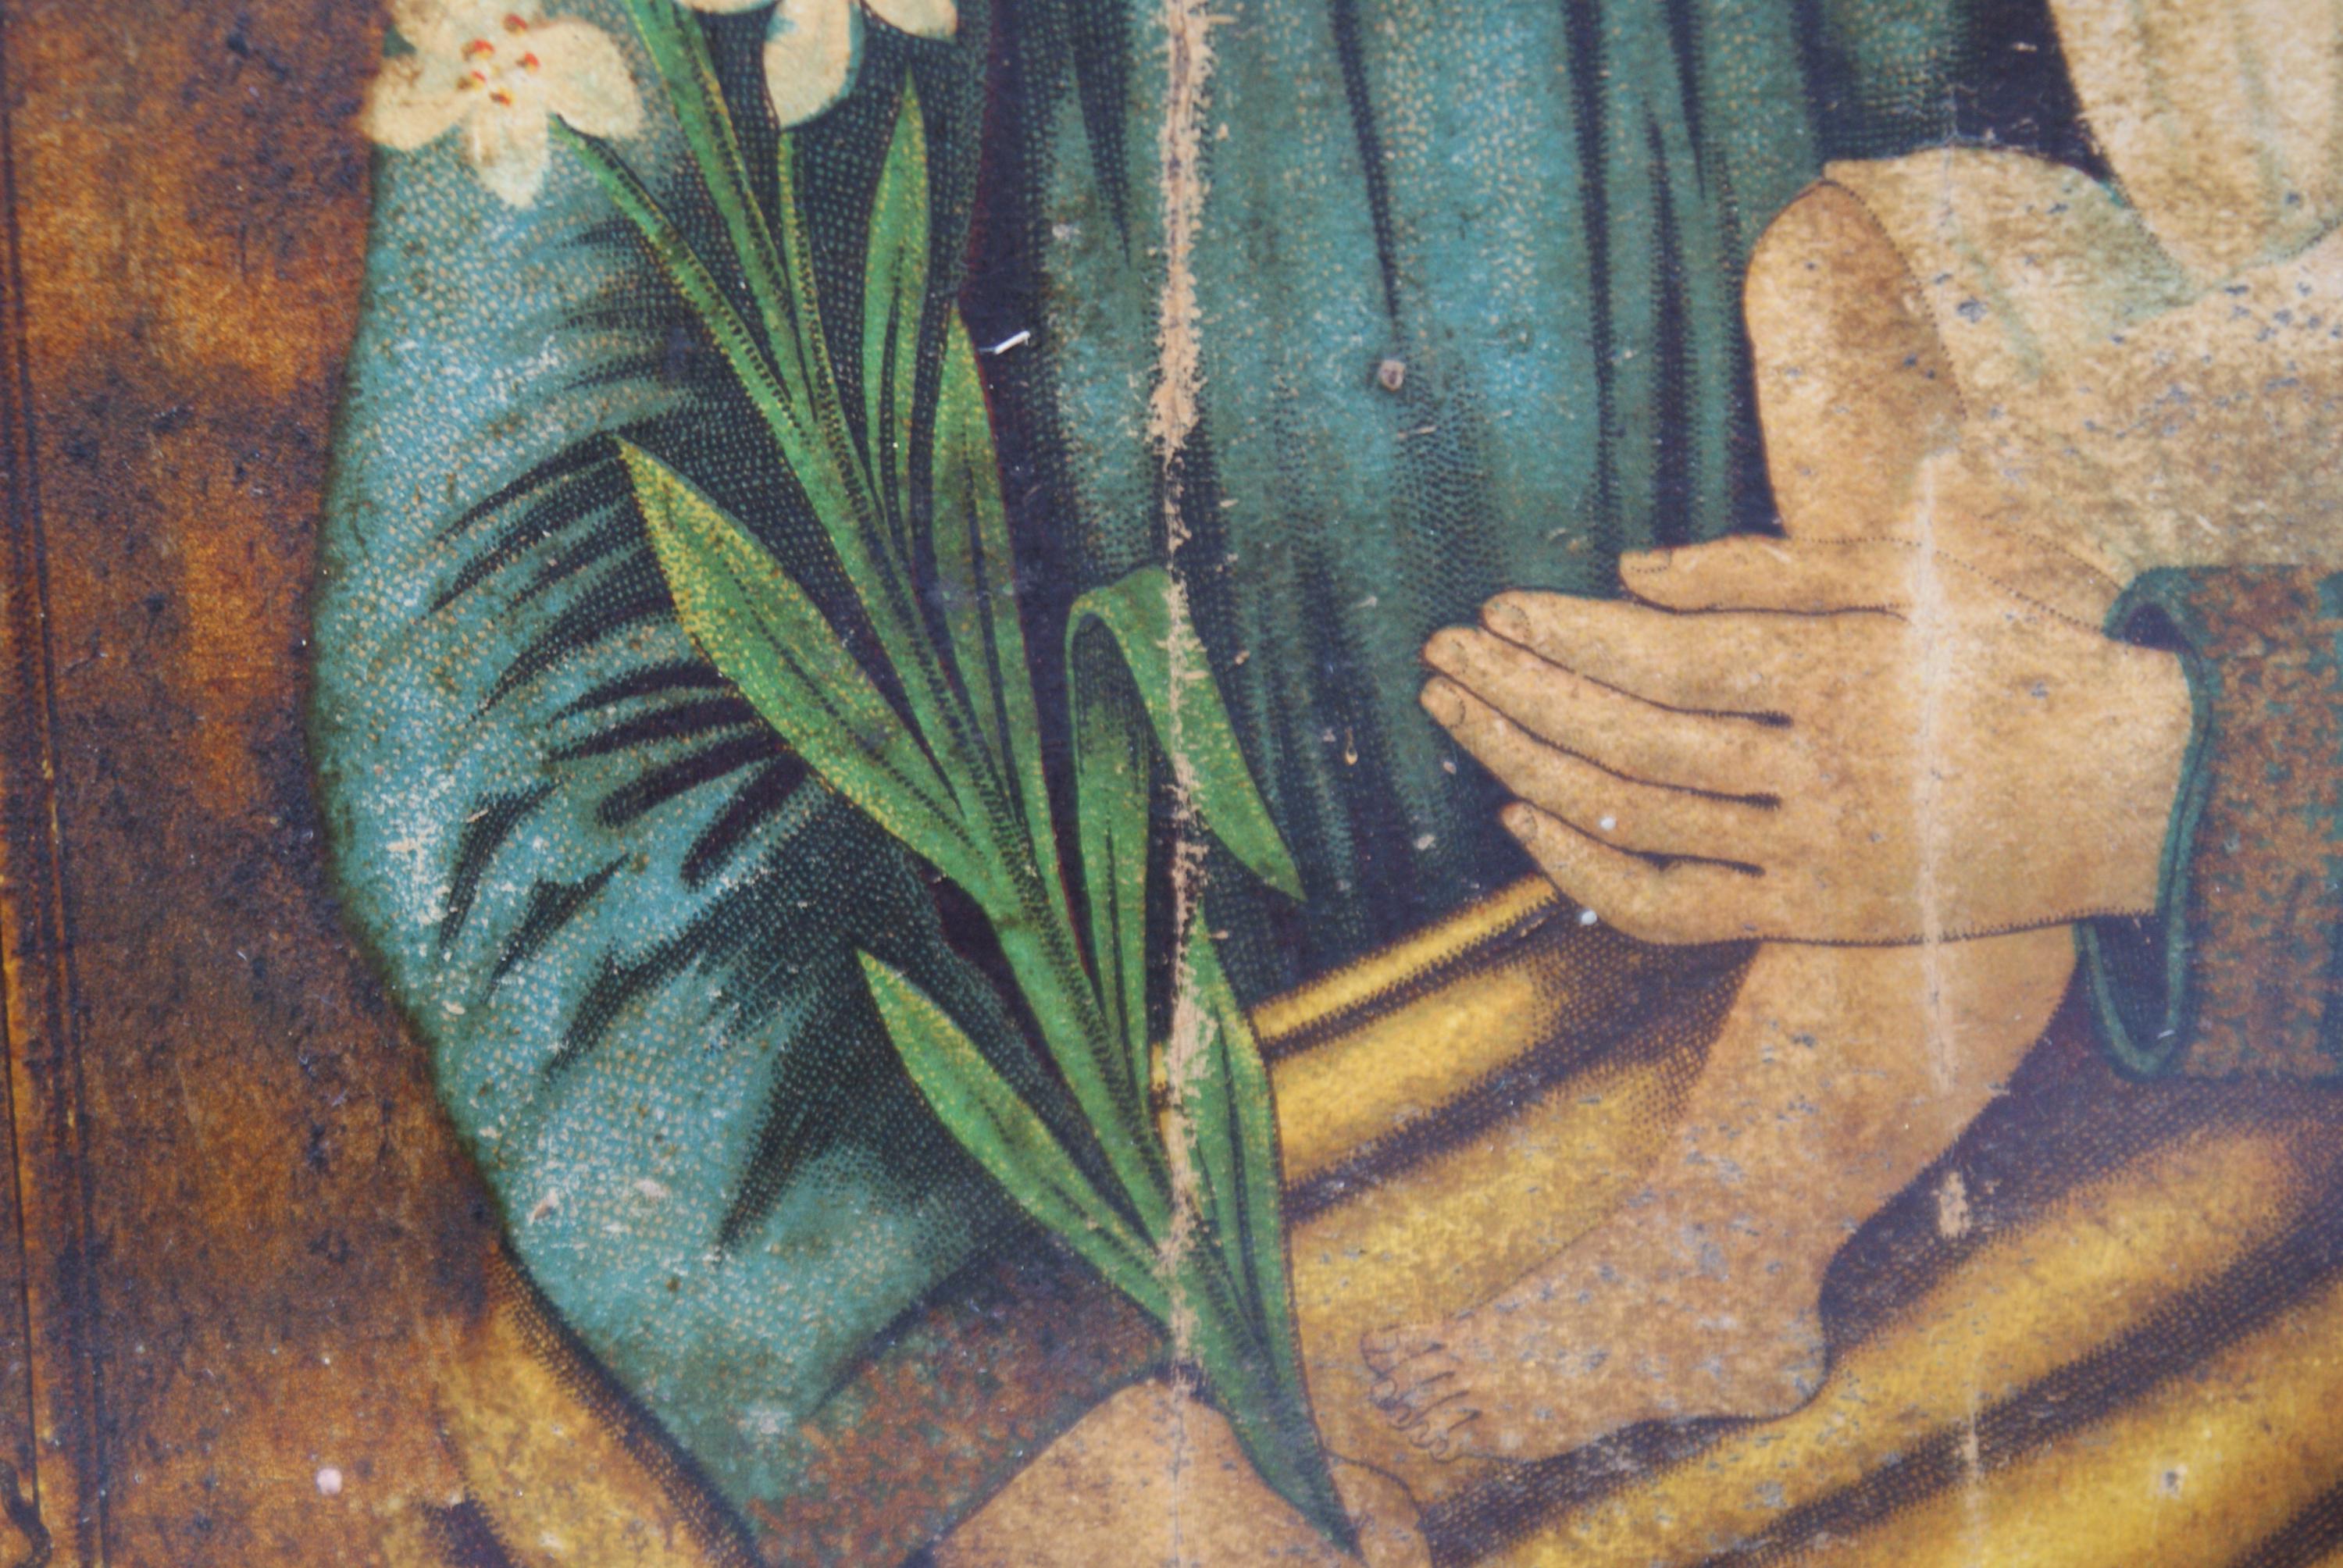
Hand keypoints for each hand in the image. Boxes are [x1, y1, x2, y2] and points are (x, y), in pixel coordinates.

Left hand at [1421, 535, 2192, 945]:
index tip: (1495, 609)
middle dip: (1515, 696)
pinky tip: (1523, 822)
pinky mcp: (1813, 918)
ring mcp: (1817, 858)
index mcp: (1847, 675)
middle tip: (1439, 658)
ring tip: (1455, 718)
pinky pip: (1671, 910)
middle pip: (1629, 740)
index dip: (1566, 638)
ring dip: (1525, 769)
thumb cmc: (2016, 656)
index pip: (1668, 661)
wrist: (2139, 789)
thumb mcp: (1919, 574)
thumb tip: (1629, 572)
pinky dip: (1585, 872)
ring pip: (1634, 823)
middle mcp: (1826, 774)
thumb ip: (1772, 569)